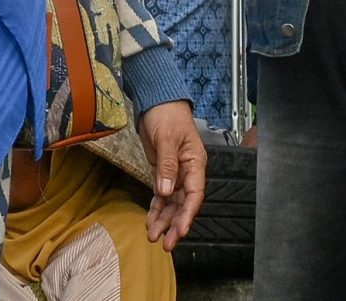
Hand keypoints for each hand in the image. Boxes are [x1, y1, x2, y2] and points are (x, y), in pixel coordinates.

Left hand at [138, 100, 206, 248]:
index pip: (195, 194)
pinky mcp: (162, 173)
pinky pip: (160, 196)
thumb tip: (166, 191)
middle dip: (174, 224)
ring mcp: (174, 173)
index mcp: (195, 163)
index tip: (180, 230)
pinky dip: (156, 209)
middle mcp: (187, 171)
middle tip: (165, 243)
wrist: (157, 102)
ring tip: (153, 237)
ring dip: (163, 220)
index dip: (188, 214)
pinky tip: (150, 222)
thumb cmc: (167, 115)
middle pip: (183, 203)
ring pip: (171, 203)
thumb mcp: (167, 138)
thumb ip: (167, 165)